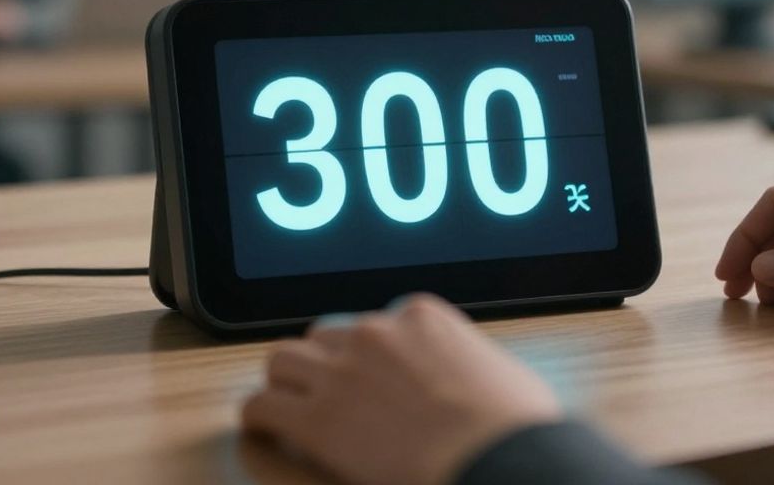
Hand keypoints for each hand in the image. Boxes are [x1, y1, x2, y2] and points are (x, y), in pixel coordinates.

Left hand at [242, 295, 561, 484]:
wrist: (496, 458)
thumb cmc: (513, 427)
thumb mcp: (499, 371)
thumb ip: (467, 362)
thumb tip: (470, 380)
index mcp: (421, 316)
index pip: (375, 320)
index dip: (368, 353)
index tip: (371, 373)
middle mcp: (375, 333)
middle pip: (324, 335)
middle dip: (324, 362)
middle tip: (330, 390)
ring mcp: (342, 373)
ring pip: (282, 360)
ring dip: (285, 382)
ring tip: (289, 404)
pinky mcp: (316, 420)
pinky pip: (262, 406)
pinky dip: (260, 417)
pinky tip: (265, 429)